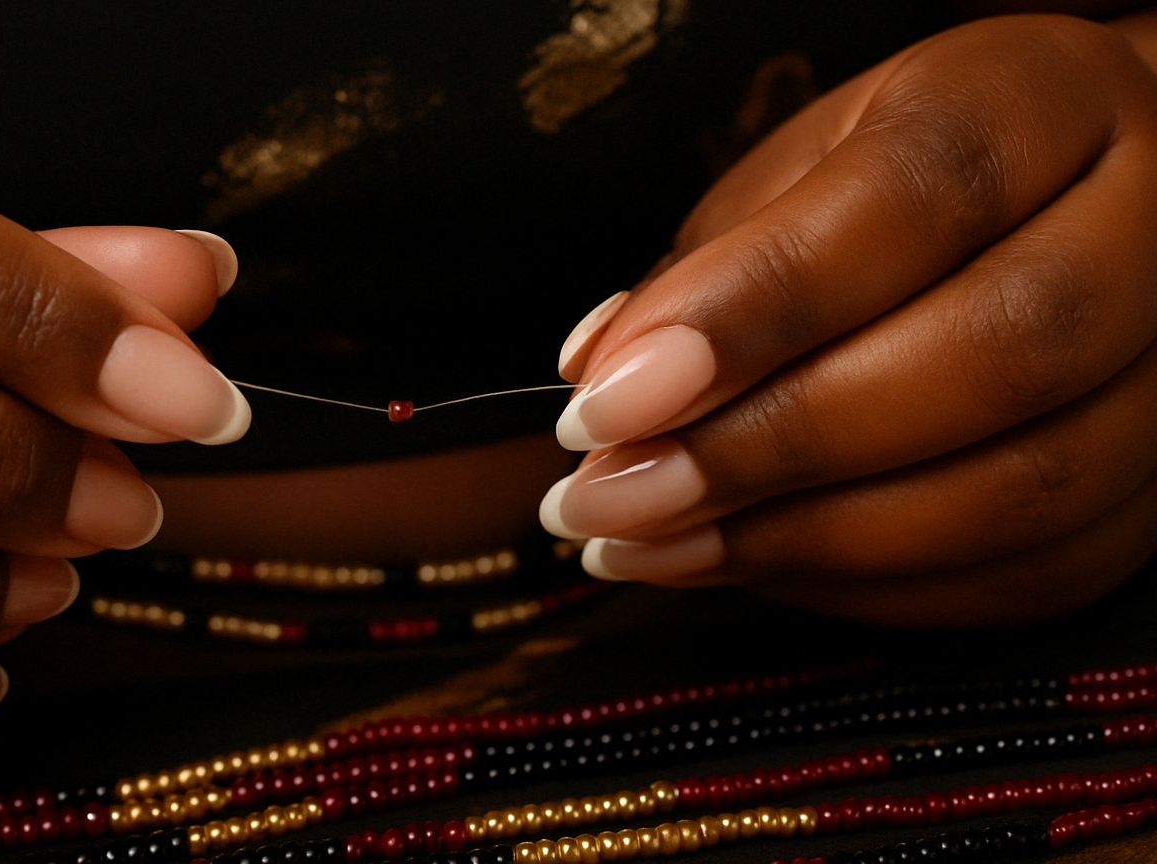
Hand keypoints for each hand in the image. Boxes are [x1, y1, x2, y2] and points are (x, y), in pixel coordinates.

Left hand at [540, 14, 1156, 625]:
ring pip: (1020, 489)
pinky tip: (746, 563)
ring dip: (801, 540)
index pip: (918, 196)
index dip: (754, 308)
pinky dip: (862, 588)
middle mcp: (1146, 230)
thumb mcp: (803, 170)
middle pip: (996, 355)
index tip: (610, 395)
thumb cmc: (910, 180)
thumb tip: (606, 374)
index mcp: (1044, 101)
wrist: (1075, 202)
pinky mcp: (1156, 492)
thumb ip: (715, 266)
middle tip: (612, 494)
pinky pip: (1024, 574)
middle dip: (773, 446)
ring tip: (646, 544)